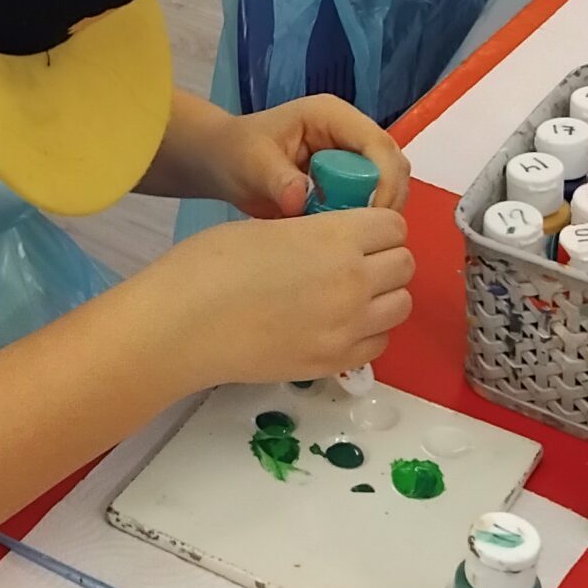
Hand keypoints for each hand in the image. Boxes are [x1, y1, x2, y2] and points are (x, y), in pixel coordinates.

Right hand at [155, 207, 414, 390]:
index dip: (376, 226)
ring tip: (346, 295)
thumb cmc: (209, 265)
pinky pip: (379, 343)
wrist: (182, 326)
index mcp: (336, 238)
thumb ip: (315, 234)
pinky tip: (336, 324)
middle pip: (405, 264)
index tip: (356, 232)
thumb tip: (336, 244)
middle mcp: (354, 282)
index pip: (394, 225)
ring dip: (382, 296)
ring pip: (400, 305)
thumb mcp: (268, 228)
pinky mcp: (335, 363)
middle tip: (352, 262)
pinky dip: (367, 332)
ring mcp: (348, 327)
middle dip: (384, 259)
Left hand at [203, 96, 410, 221]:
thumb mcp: (250, 163)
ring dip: (378, 211)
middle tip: (365, 235)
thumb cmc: (235, 152)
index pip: (376, 143)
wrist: (224, 161)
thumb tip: (300, 201)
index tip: (370, 217)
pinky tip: (347, 237)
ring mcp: (352, 155)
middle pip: (392, 164)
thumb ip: (277, 180)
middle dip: (385, 199)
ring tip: (354, 238)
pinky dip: (366, 218)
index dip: (382, 180)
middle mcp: (350, 132)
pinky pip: (372, 198)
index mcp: (331, 116)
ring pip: (388, 183)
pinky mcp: (350, 178)